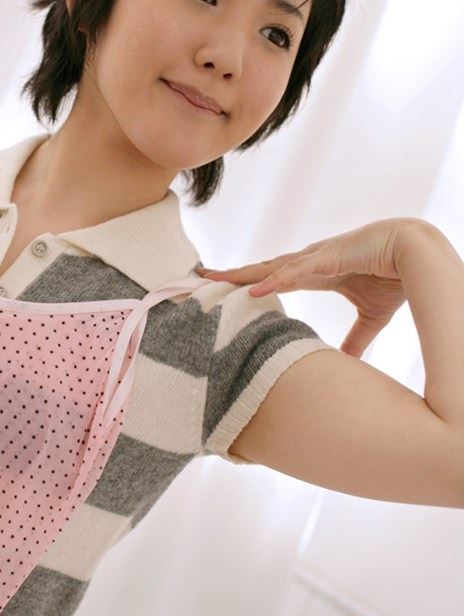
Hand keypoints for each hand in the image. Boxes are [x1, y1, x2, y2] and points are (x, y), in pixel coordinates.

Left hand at [196, 218, 424, 358]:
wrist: (415, 253)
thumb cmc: (394, 276)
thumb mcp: (371, 314)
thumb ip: (356, 337)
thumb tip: (348, 363)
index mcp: (315, 273)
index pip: (272, 277)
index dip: (247, 283)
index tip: (222, 288)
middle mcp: (309, 262)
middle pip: (261, 270)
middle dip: (232, 276)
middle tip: (200, 279)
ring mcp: (316, 258)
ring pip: (270, 267)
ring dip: (242, 275)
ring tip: (212, 280)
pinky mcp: (327, 257)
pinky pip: (294, 270)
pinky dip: (273, 279)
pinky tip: (253, 288)